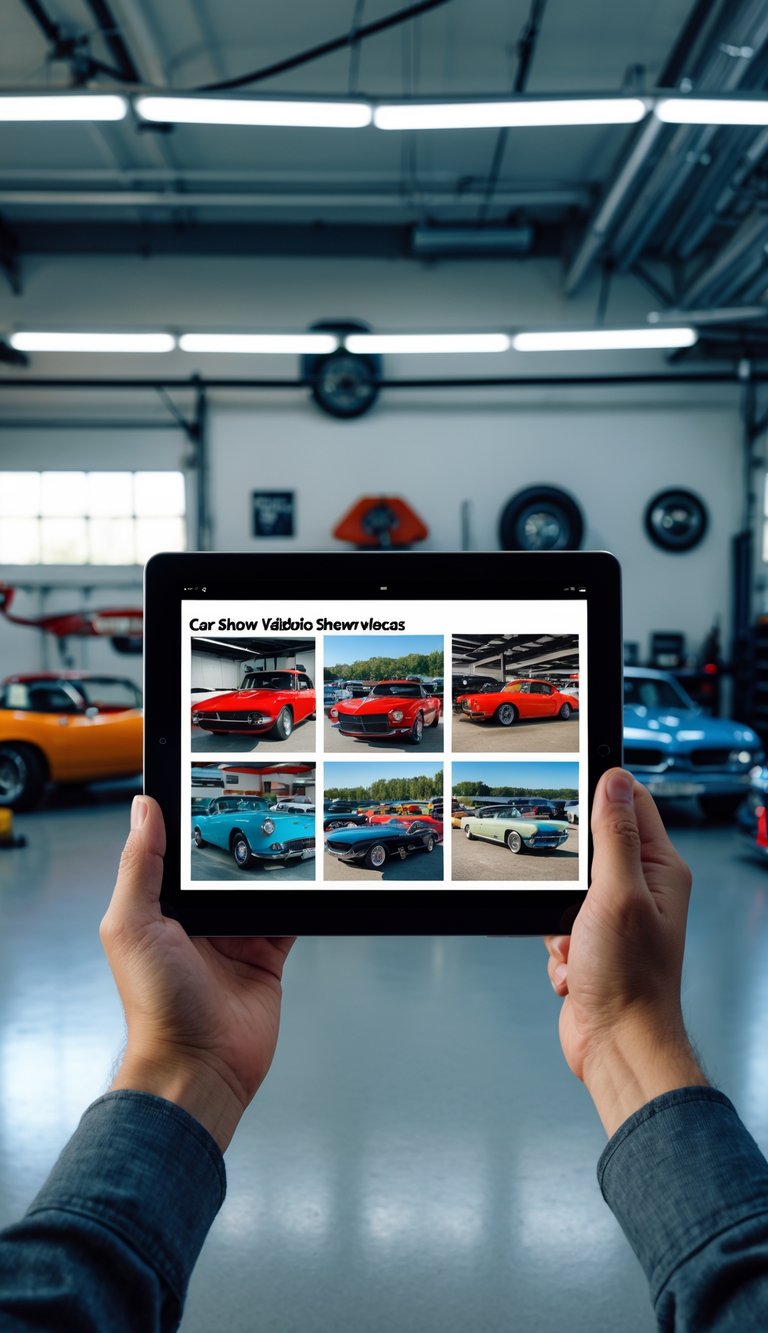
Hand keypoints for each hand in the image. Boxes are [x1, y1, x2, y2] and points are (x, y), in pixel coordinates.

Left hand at [101, 796, 294, 1150]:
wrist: (200, 1067)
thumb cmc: (156, 1006)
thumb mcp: (132, 924)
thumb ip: (138, 866)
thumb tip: (143, 809)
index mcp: (158, 910)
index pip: (174, 855)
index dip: (186, 826)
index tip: (201, 792)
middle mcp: (195, 923)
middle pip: (222, 870)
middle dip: (236, 847)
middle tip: (256, 812)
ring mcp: (233, 940)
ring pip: (257, 890)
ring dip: (269, 873)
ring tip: (285, 839)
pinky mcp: (267, 958)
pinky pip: (289, 920)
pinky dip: (299, 903)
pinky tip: (305, 882)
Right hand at [545, 768, 706, 1135]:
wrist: (617, 1045)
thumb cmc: (630, 979)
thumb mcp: (617, 894)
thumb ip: (614, 835)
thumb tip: (614, 780)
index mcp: (660, 869)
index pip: (632, 805)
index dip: (601, 797)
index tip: (571, 801)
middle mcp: (642, 890)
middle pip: (591, 850)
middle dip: (567, 878)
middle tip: (575, 900)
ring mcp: (616, 919)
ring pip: (565, 892)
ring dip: (557, 920)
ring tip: (578, 945)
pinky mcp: (593, 945)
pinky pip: (557, 927)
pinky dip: (557, 948)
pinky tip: (576, 969)